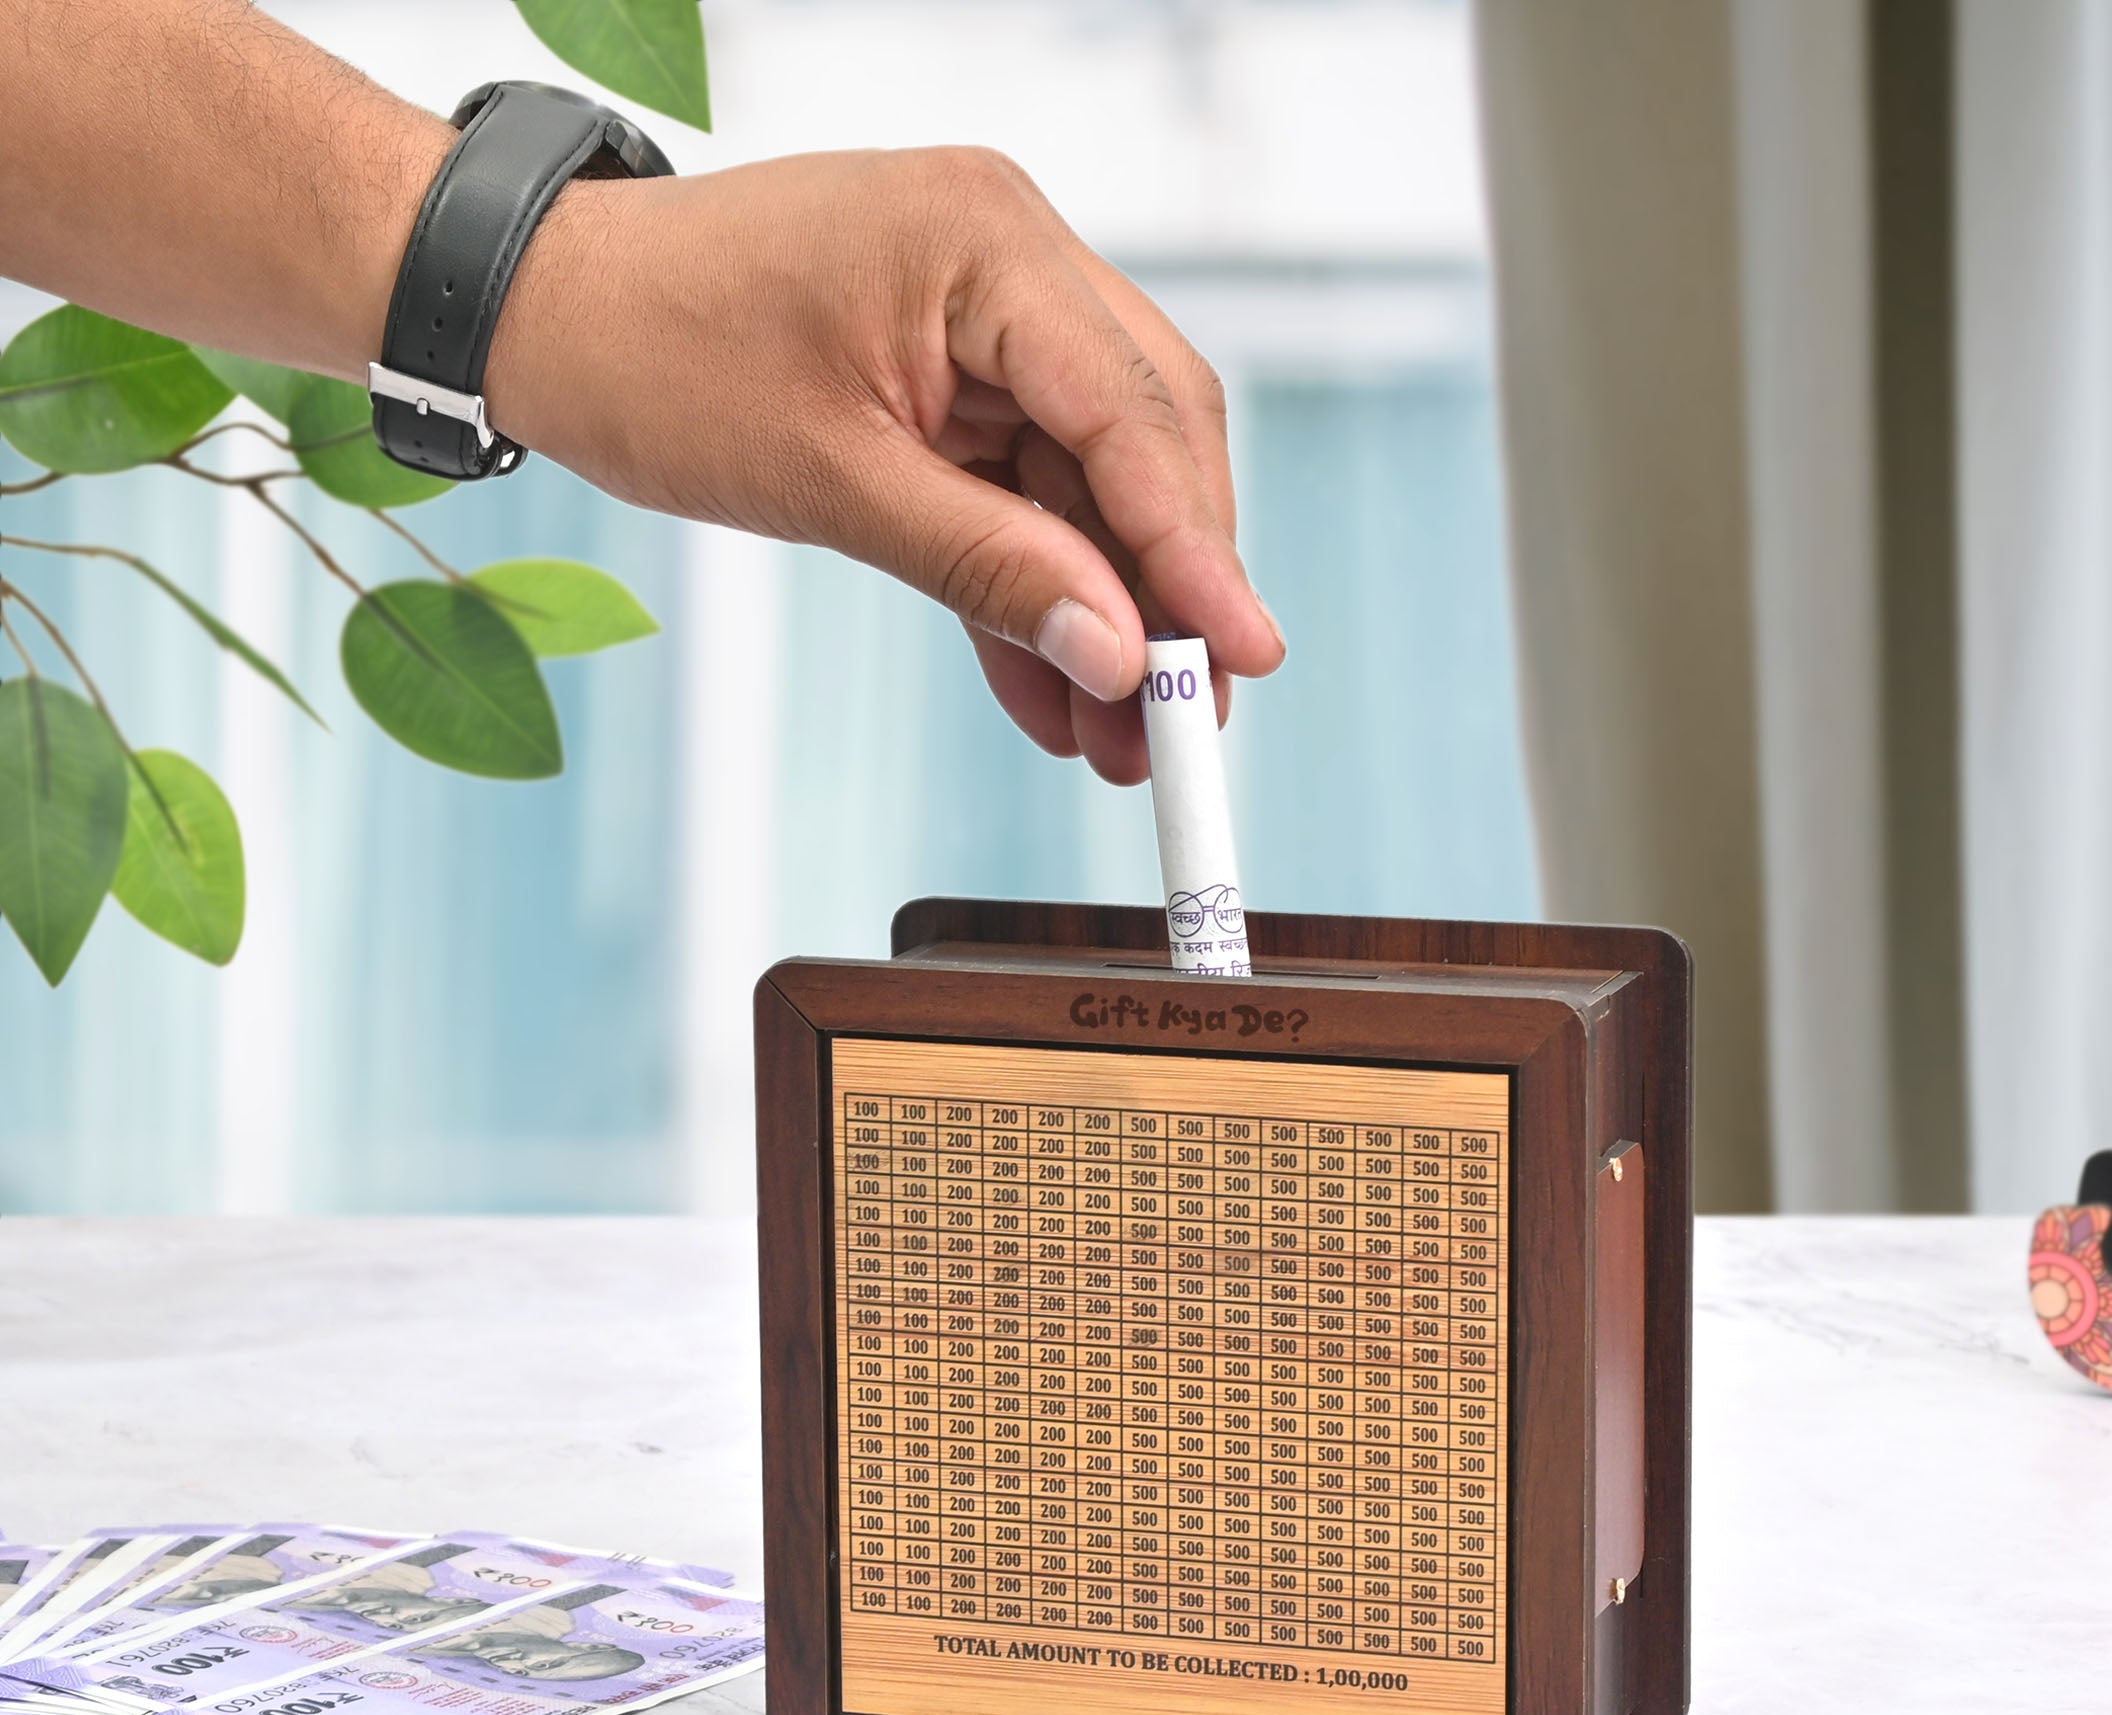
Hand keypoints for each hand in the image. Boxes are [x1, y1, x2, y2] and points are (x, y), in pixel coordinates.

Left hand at [489, 146, 1283, 782]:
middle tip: (1188, 727)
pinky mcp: (955, 380)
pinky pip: (1027, 497)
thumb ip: (988, 568)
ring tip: (1121, 745)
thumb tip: (1115, 654)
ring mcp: (986, 320)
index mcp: (987, 242)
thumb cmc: (653, 352)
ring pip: (1095, 487)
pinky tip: (1057, 693)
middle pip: (1145, 445)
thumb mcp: (830, 481)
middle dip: (1168, 597)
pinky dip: (1037, 593)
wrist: (542, 315)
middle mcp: (1008, 262)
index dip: (1197, 552)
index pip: (1135, 413)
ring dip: (1108, 616)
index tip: (1239, 660)